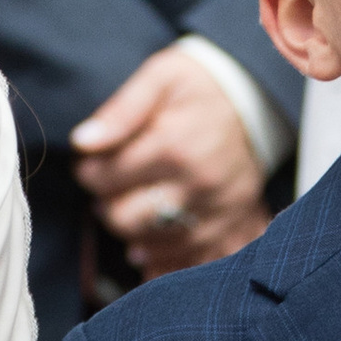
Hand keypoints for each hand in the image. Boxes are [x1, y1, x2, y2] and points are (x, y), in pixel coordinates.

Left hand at [70, 46, 269, 275]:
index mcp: (175, 146)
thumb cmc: (200, 88)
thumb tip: (83, 142)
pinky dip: (163, 259)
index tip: (92, 162)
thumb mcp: (161, 77)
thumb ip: (121, 109)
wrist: (257, 103)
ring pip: (150, 246)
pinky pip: (186, 263)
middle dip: (107, 204)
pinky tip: (151, 242)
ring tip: (132, 204)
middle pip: (124, 219)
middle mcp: (197, 185)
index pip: (106, 177)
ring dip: (131, 229)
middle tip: (111, 186)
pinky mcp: (230, 230)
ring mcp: (216, 213)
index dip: (89, 171)